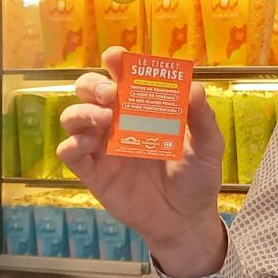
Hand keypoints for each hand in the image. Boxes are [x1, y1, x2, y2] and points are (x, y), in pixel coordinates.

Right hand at [57, 46, 227, 277]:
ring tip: (106, 119)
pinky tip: (89, 144)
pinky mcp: (93, 172)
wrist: (186, 219)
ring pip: (73, 116)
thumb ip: (202, 117)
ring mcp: (102, 146)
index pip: (123, 77)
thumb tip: (194, 88)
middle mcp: (118, 121)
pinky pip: (68, 152)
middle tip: (111, 94)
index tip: (116, 57)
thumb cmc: (197, 177)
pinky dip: (72, 144)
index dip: (115, 62)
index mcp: (144, 108)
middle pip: (89, 90)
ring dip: (82, 111)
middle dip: (94, 85)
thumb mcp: (208, 146)